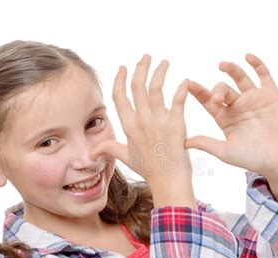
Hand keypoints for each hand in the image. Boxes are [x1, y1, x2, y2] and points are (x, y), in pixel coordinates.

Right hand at [91, 54, 192, 186]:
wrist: (168, 181)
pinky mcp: (176, 125)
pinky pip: (178, 101)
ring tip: (165, 62)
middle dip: (141, 67)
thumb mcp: (125, 157)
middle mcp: (141, 121)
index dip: (120, 79)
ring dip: (160, 71)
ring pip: (156, 88)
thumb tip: (92, 152)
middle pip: (137, 86)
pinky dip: (182, 89)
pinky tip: (185, 80)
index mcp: (128, 126)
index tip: (123, 67)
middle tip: (146, 57)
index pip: (119, 96)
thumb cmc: (148, 169)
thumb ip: (109, 149)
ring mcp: (158, 122)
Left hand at [184, 54, 277, 177]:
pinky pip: (263, 75)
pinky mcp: (271, 94)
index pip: (208, 101)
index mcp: (225, 118)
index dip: (198, 92)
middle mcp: (237, 106)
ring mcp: (254, 99)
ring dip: (231, 69)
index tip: (188, 84)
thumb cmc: (253, 158)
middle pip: (222, 89)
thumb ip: (206, 144)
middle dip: (217, 90)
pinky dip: (257, 64)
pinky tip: (248, 56)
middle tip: (217, 98)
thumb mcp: (225, 151)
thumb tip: (183, 142)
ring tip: (222, 65)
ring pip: (240, 78)